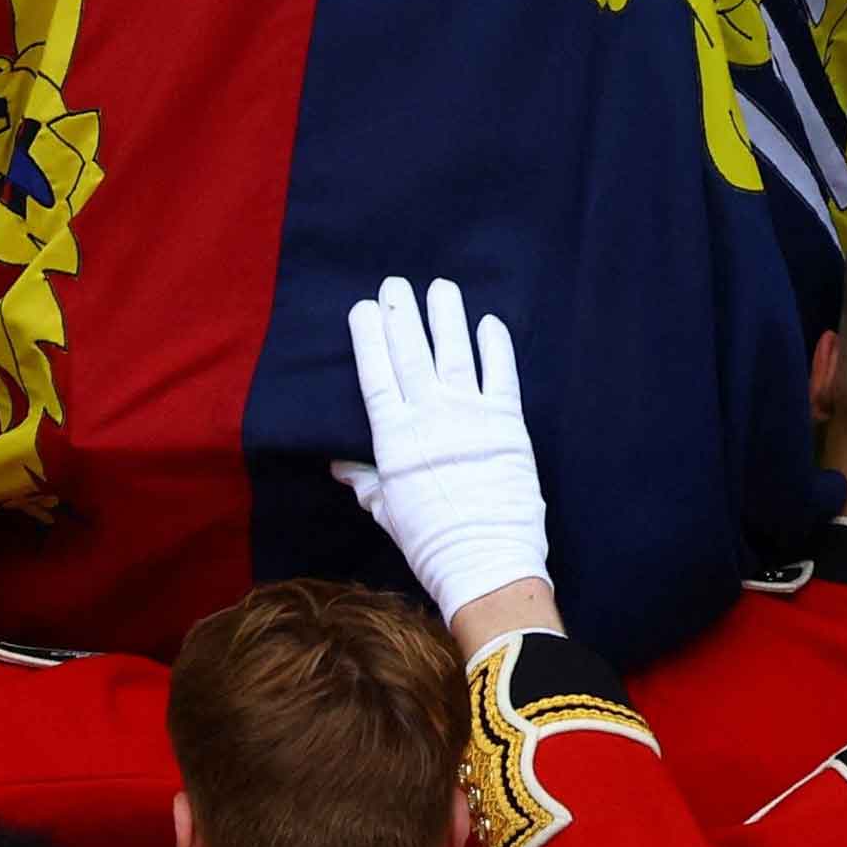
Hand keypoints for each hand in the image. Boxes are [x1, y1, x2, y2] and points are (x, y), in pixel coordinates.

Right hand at [332, 275, 549, 626]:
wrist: (486, 564)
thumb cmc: (430, 543)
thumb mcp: (388, 512)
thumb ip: (365, 482)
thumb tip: (339, 464)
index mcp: (395, 438)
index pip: (376, 375)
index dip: (369, 337)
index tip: (364, 307)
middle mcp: (429, 417)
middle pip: (411, 353)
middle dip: (401, 313)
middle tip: (395, 283)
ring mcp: (470, 416)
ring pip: (455, 352)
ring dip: (447, 316)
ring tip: (441, 285)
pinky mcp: (507, 423)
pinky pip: (501, 374)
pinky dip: (496, 346)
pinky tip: (489, 321)